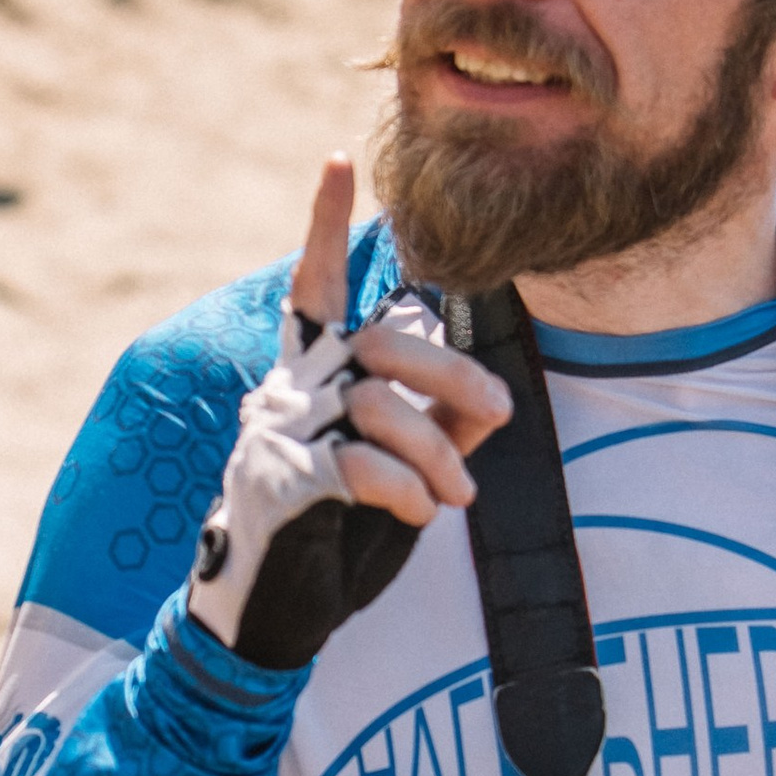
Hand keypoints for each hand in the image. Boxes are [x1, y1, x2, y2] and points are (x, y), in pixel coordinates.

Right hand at [186, 152, 508, 668]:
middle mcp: (287, 391)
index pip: (313, 288)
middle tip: (502, 415)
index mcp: (309, 377)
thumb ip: (438, 425)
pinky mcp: (280, 480)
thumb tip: (492, 400)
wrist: (273, 617)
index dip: (323, 224)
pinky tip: (418, 512)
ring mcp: (278, 433)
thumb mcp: (400, 470)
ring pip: (381, 405)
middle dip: (454, 373)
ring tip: (456, 498)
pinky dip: (406, 487)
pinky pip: (362, 463)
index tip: (338, 159)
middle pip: (383, 343)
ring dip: (436, 453)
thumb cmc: (336, 538)